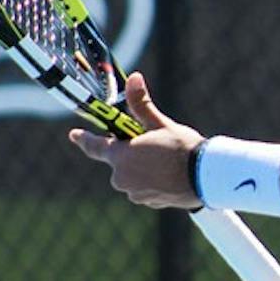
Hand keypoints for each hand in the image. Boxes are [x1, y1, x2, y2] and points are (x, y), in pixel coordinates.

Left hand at [68, 72, 204, 208]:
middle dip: (131, 153)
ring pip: (133, 176)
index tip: (74, 135)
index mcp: (121, 156)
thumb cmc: (183, 149)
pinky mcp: (147, 202)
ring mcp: (134, 192)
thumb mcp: (161, 124)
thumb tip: (134, 78)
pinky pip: (144, 189)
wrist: (205, 178)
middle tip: (153, 145)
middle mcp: (122, 177)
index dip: (84, 139)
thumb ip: (142, 105)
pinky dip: (152, 182)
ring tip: (166, 162)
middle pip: (119, 161)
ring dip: (142, 169)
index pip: (95, 146)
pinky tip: (170, 176)